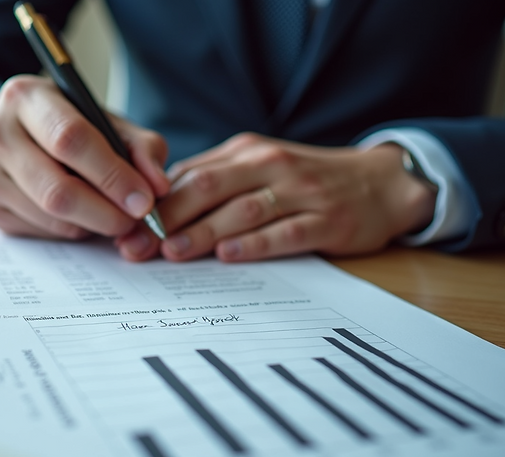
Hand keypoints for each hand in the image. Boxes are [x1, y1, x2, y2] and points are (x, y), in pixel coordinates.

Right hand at [0, 75, 169, 238]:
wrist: (10, 134)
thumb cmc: (66, 126)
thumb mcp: (105, 121)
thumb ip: (140, 147)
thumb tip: (157, 187)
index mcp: (26, 96)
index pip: (71, 139)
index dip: (112, 175)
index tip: (144, 200)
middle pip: (57, 189)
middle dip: (105, 212)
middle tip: (134, 222)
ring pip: (49, 216)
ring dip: (91, 225)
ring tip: (111, 216)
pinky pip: (38, 231)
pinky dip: (70, 230)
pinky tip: (80, 217)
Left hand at [115, 133, 436, 261]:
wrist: (381, 183)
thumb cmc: (307, 180)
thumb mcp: (258, 168)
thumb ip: (214, 184)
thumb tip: (158, 209)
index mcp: (245, 152)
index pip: (190, 175)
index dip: (153, 203)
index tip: (124, 229)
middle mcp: (269, 165)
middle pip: (209, 188)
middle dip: (169, 218)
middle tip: (138, 246)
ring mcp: (299, 192)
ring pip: (242, 210)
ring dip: (204, 232)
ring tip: (172, 252)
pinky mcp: (326, 220)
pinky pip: (285, 231)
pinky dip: (255, 244)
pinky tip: (229, 255)